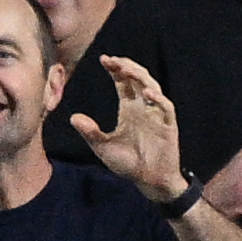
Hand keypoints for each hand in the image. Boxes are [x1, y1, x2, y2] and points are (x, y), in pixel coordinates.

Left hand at [74, 55, 182, 199]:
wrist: (149, 181)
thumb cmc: (129, 164)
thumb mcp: (103, 148)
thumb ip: (90, 133)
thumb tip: (73, 118)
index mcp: (129, 109)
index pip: (123, 83)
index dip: (115, 70)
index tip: (103, 59)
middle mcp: (143, 107)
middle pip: (137, 79)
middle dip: (126, 67)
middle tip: (112, 60)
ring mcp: (157, 115)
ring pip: (152, 88)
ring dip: (140, 77)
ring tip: (126, 69)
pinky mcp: (168, 125)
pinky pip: (165, 108)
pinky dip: (158, 100)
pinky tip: (146, 94)